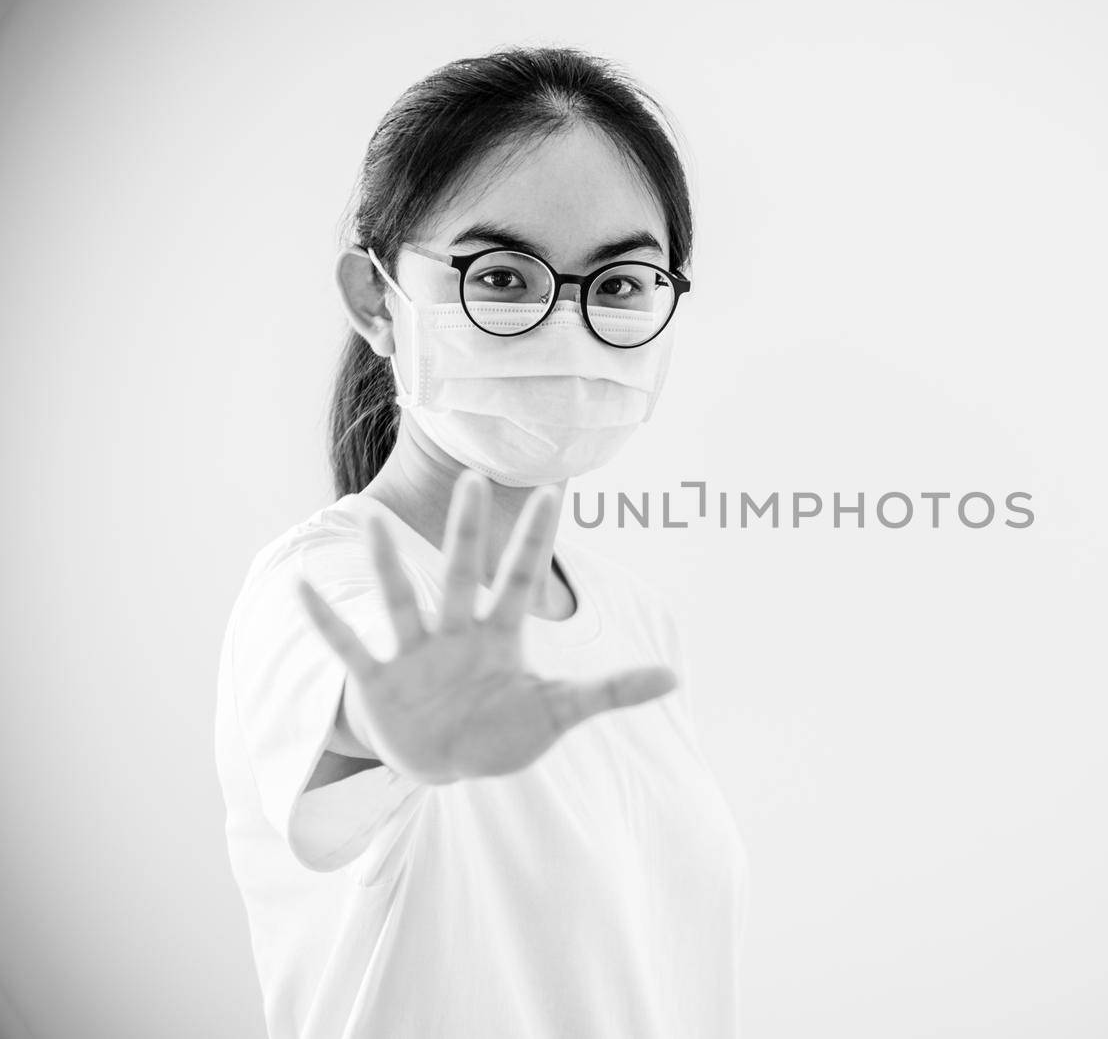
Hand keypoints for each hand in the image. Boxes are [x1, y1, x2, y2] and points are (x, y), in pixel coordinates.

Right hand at [295, 471, 676, 785]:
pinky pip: (349, 646)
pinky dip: (326, 622)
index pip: (521, 578)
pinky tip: (301, 586)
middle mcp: (455, 633)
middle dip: (470, 532)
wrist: (444, 762)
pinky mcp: (380, 682)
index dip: (537, 540)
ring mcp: (415, 654)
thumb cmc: (500, 730)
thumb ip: (609, 692)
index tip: (555, 492)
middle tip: (476, 478)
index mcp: (499, 636)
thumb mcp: (558, 713)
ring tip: (369, 518)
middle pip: (463, 575)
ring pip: (401, 600)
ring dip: (386, 564)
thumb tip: (674, 678)